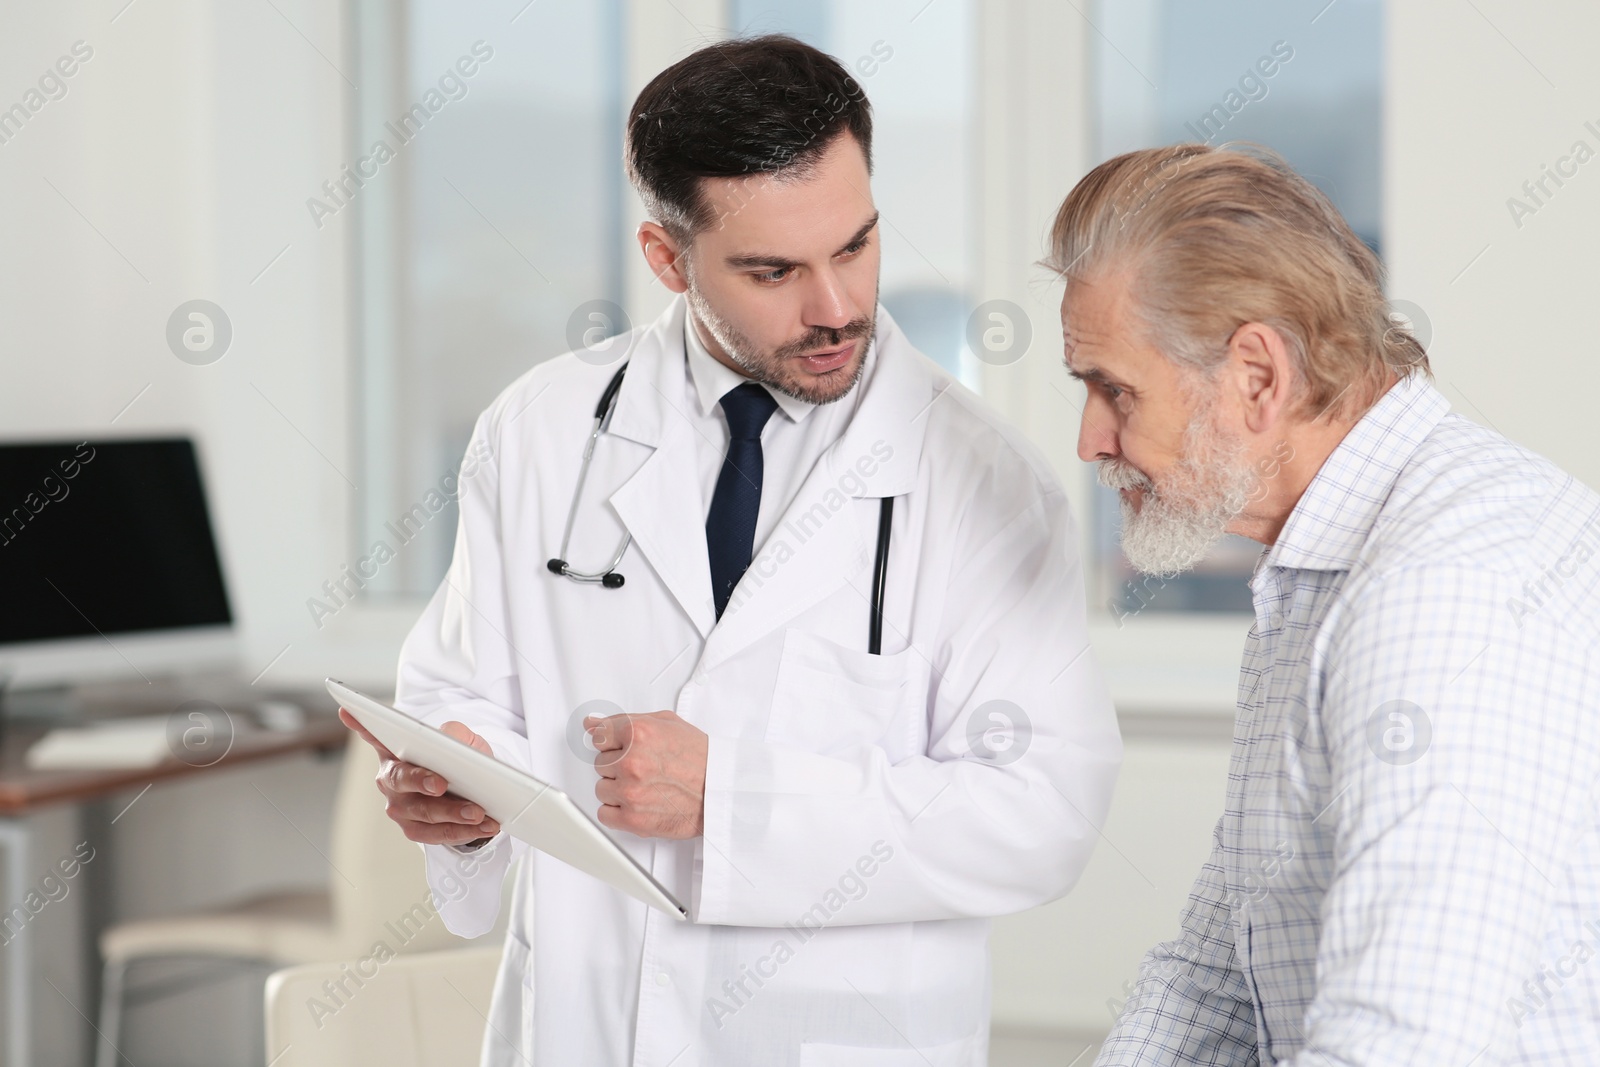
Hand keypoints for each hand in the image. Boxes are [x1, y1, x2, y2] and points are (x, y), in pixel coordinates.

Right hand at [339, 708, 501, 845]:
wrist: (470, 788)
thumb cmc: (458, 757)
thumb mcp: (461, 738)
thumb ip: (454, 733)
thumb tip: (449, 738)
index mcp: (395, 749)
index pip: (373, 732)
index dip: (359, 723)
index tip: (351, 711)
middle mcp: (390, 779)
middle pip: (400, 779)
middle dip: (421, 781)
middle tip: (441, 784)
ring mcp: (400, 807)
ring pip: (423, 812)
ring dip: (453, 813)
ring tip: (478, 812)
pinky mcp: (414, 829)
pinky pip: (436, 834)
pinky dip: (462, 832)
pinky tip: (483, 826)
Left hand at [586, 710, 706, 838]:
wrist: (720, 789)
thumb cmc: (699, 757)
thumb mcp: (666, 723)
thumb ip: (624, 720)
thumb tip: (591, 723)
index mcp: (638, 733)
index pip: (598, 735)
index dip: (614, 743)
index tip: (625, 748)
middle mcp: (632, 762)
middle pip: (600, 763)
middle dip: (619, 765)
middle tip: (646, 767)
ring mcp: (630, 792)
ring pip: (601, 788)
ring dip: (618, 788)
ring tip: (646, 785)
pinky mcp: (633, 819)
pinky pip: (604, 813)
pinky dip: (618, 811)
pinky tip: (638, 803)